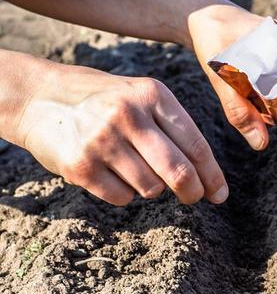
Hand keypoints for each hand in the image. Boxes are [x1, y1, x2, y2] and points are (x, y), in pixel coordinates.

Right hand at [16, 62, 227, 205]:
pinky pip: (122, 198)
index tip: (220, 194)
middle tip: (193, 198)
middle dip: (192, 192)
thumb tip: (205, 175)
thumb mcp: (139, 95)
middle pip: (178, 171)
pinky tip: (109, 173)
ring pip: (151, 188)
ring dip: (150, 187)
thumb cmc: (102, 100)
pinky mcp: (81, 165)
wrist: (38, 96)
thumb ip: (172, 127)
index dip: (211, 175)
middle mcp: (129, 114)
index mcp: (152, 94)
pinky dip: (123, 194)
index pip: (195, 143)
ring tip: (131, 167)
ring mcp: (103, 140)